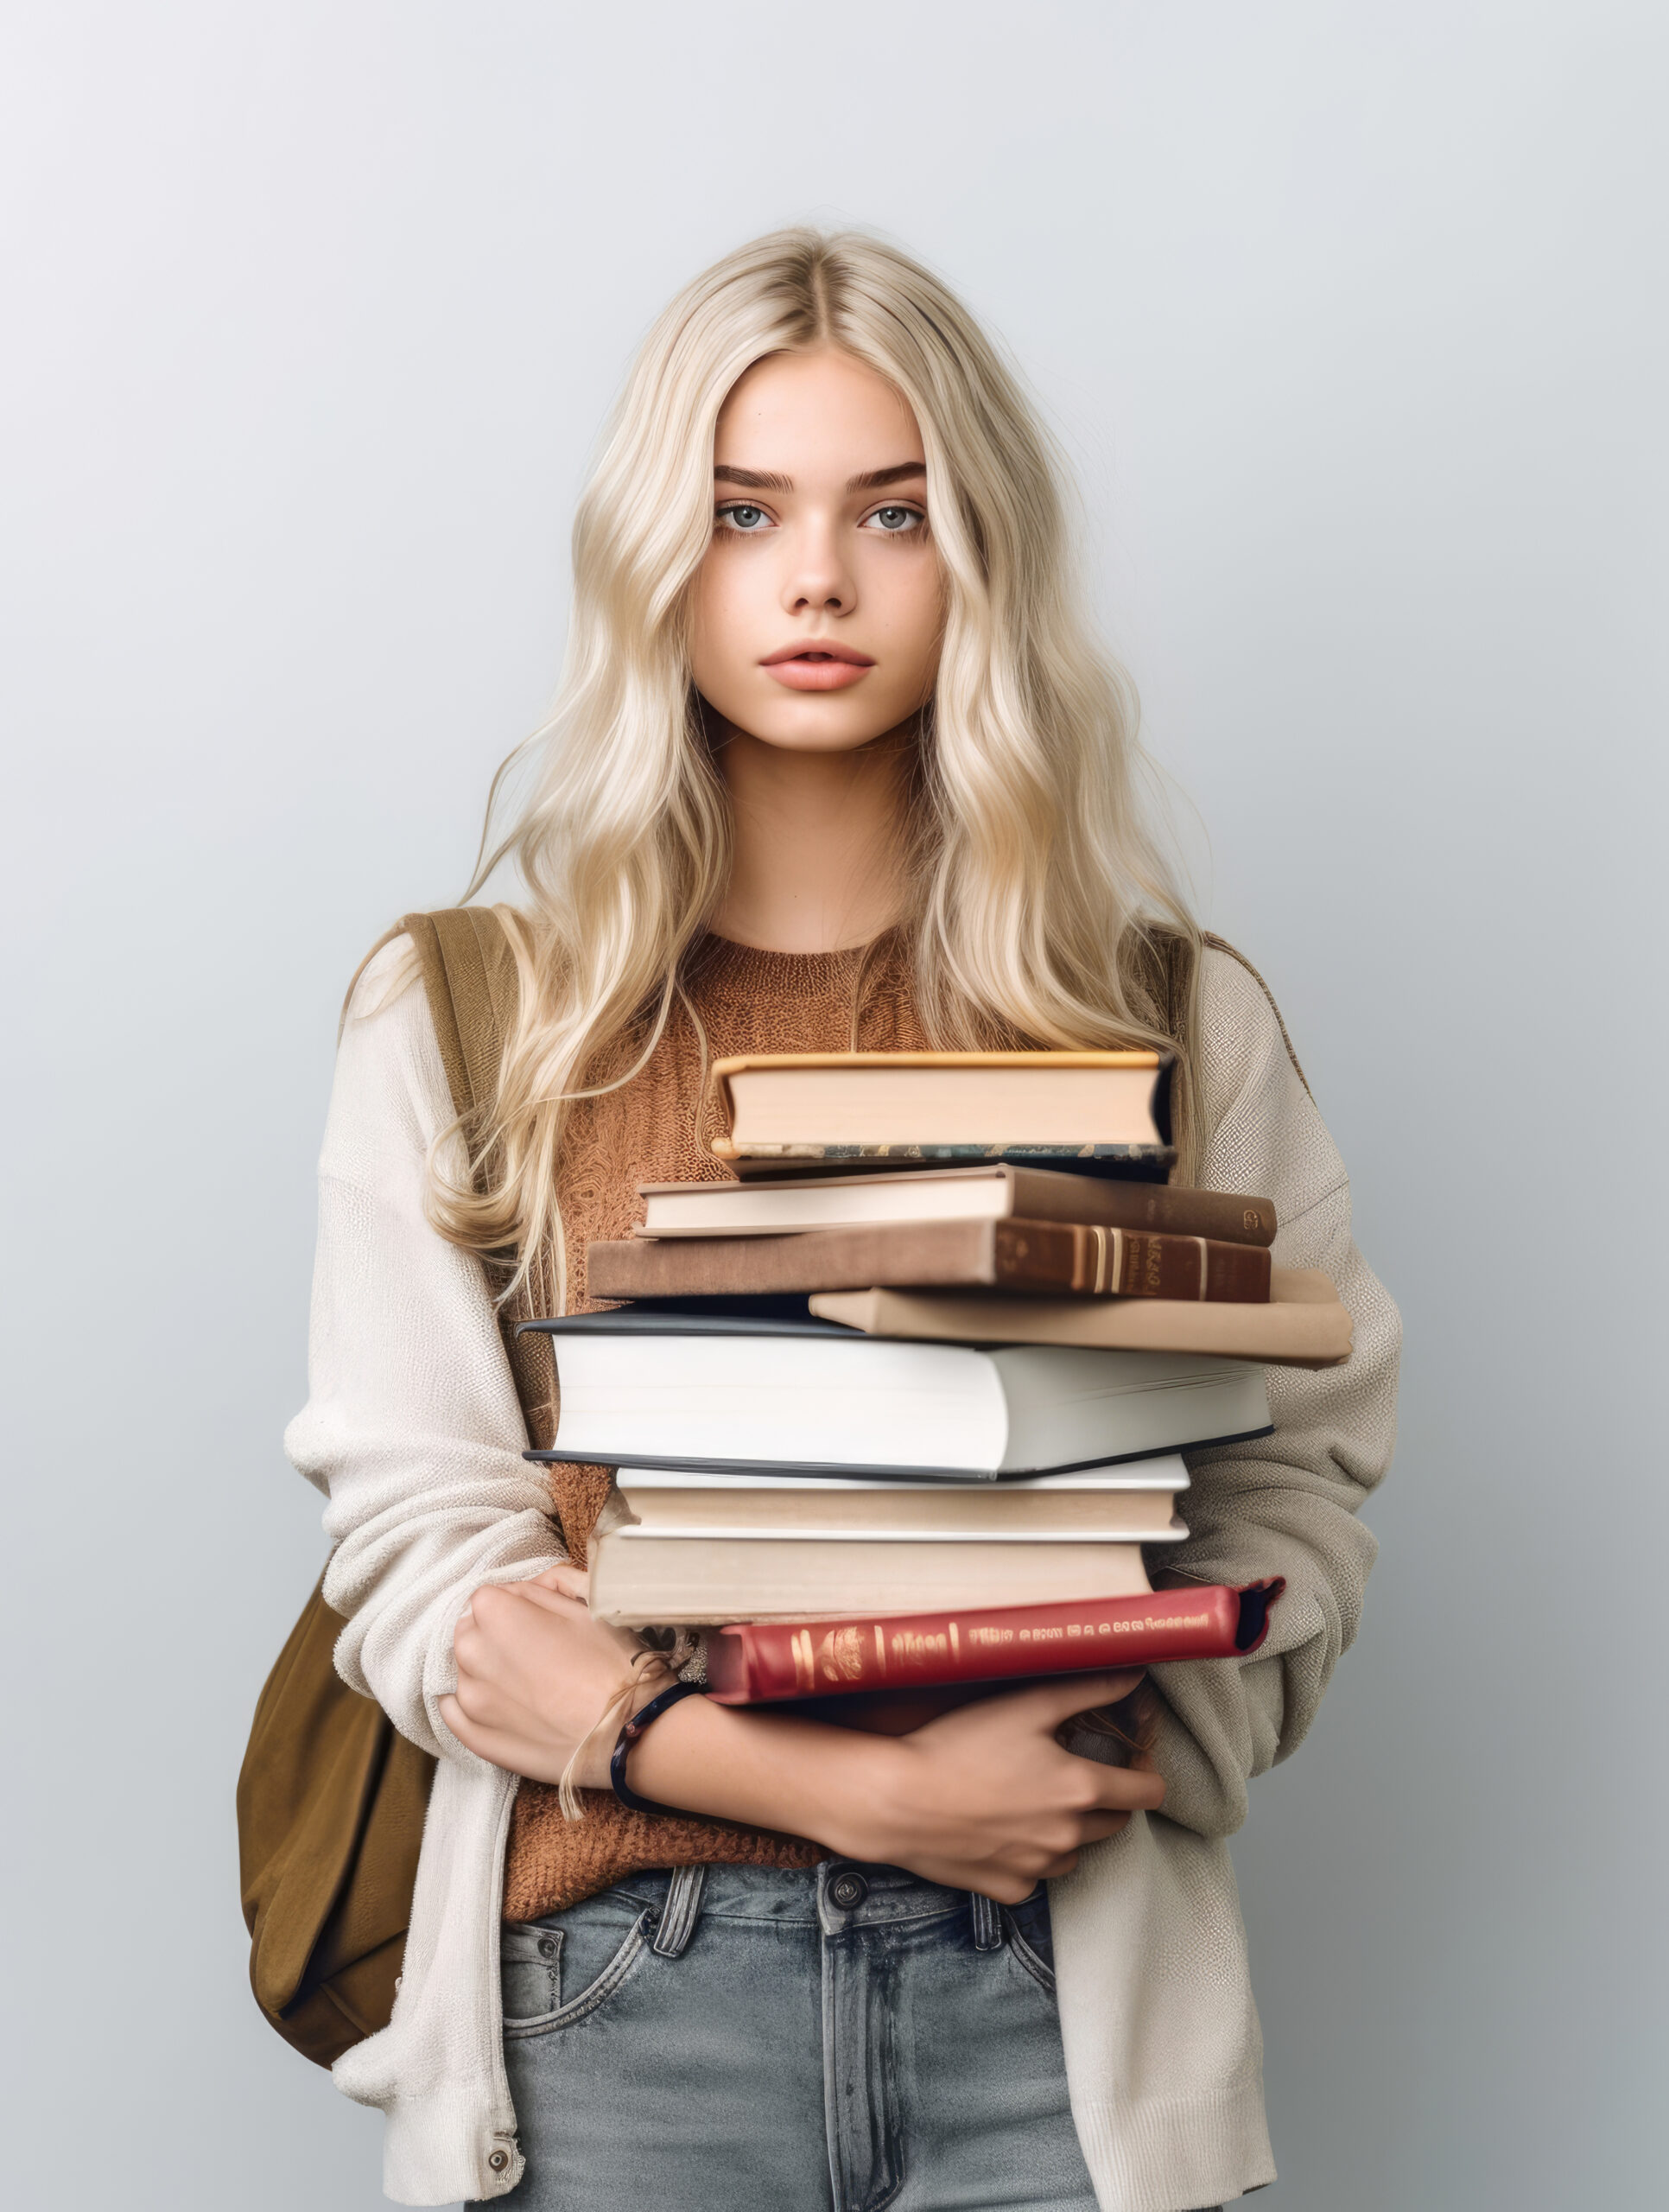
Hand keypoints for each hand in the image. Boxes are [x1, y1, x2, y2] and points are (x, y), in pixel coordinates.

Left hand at [439, 1564, 669, 1787]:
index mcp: (496, 1614)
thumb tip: (521, 1593)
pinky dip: (470, 1703)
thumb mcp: (586, 1605)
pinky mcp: (476, 1737)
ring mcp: (471, 1699)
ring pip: (465, 1669)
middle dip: (494, 1635)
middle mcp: (472, 1653)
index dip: (515, 1605)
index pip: (487, 1597)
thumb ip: (543, 1587)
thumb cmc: (612, 1662)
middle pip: (470, 1631)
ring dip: (487, 1669)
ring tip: (529, 1682)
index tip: (539, 1620)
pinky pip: (453, 1711)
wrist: (629, 1730)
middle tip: (535, 1650)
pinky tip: (499, 1703)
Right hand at [626, 1667, 1165, 1904]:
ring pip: (1077, 1852)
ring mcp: (1038, 1867)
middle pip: (1117, 1824)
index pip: (1148, 1793)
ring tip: (1036, 1800)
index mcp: (1081, 1789)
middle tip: (1076, 1771)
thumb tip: (1134, 1676)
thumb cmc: (957, 1744)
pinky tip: (1004, 1828)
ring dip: (1071, 1830)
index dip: (1145, 1773)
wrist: (896, 1800)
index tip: (1130, 1760)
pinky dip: (1030, 1857)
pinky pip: (1036, 1876)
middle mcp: (1068, 1835)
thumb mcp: (1026, 1704)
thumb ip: (1088, 1689)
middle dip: (1107, 1799)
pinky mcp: (1006, 1888)